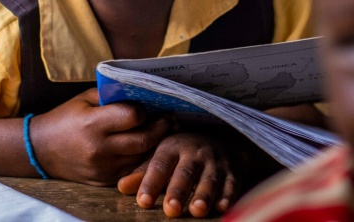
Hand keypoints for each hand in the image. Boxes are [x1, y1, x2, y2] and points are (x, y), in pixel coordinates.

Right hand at [29, 88, 172, 185]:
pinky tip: (148, 147)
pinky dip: (142, 158)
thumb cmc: (65, 117)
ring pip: (142, 157)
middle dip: (162, 128)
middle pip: (144, 139)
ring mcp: (103, 168)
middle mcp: (100, 149)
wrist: (41, 149)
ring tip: (165, 131)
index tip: (152, 104)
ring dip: (157, 144)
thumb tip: (140, 92)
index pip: (132, 116)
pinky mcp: (104, 181)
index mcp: (93, 124)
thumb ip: (111, 95)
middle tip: (171, 118)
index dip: (145, 109)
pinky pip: (132, 169)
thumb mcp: (85, 99)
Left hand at [118, 129, 241, 217]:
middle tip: (171, 210)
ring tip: (196, 211)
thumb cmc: (183, 155)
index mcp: (172, 147)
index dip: (151, 182)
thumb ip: (144, 173)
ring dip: (203, 195)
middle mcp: (194, 152)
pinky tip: (222, 208)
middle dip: (178, 191)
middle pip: (185, 172)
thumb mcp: (162, 158)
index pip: (159, 164)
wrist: (220, 142)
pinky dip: (227, 195)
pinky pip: (231, 184)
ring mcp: (215, 161)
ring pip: (209, 179)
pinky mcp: (232, 172)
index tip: (143, 201)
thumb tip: (121, 187)